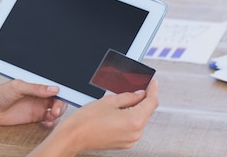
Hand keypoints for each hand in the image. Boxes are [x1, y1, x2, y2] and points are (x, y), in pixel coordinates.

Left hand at [0, 79, 67, 126]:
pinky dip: (51, 122)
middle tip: (55, 111)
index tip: (62, 97)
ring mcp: (37, 106)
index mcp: (35, 84)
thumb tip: (53, 89)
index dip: (61, 92)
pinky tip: (47, 123)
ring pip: (55, 110)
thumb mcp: (17, 87)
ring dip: (57, 114)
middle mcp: (38, 95)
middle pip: (57, 99)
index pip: (53, 87)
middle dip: (60, 105)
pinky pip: (48, 120)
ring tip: (51, 117)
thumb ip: (35, 88)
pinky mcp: (34, 117)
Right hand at [39, 79, 158, 155]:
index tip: (152, 83)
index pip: (151, 103)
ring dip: (133, 110)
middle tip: (135, 89)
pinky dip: (127, 120)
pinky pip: (130, 128)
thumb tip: (139, 94)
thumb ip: (128, 96)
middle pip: (145, 112)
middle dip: (142, 100)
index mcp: (134, 121)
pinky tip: (115, 114)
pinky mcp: (123, 144)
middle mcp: (135, 133)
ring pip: (138, 121)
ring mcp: (129, 140)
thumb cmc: (86, 121)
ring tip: (119, 103)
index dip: (153, 90)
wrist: (73, 137)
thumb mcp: (108, 101)